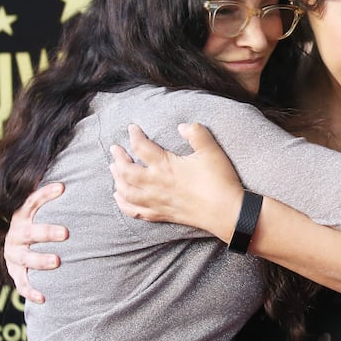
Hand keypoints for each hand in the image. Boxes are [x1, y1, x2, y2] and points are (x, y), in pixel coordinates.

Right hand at [4, 182, 68, 303]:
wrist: (19, 246)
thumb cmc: (41, 224)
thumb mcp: (42, 209)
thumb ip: (54, 196)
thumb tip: (75, 175)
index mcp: (22, 216)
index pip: (31, 202)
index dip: (44, 194)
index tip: (62, 186)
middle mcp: (16, 235)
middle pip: (29, 232)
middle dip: (46, 232)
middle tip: (66, 233)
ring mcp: (15, 254)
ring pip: (25, 258)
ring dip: (40, 260)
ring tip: (57, 261)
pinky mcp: (16, 272)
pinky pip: (22, 283)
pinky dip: (31, 291)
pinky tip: (43, 297)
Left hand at [110, 123, 243, 242]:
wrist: (226, 212)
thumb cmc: (219, 181)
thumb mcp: (211, 151)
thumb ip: (196, 133)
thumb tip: (181, 125)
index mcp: (166, 166)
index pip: (142, 147)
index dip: (134, 135)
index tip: (132, 128)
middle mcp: (156, 184)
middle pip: (127, 171)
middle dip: (118, 158)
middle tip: (115, 149)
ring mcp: (156, 201)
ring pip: (126, 191)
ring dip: (117, 179)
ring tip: (113, 170)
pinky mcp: (161, 215)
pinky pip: (135, 211)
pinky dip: (123, 204)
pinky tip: (119, 198)